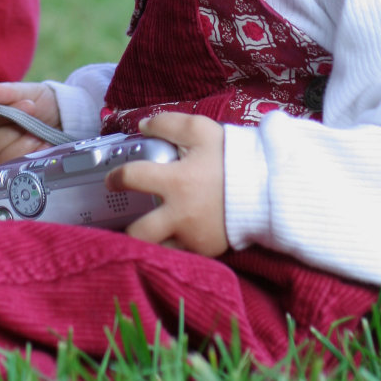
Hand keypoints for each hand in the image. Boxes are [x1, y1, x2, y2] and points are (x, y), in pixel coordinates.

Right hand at [0, 79, 60, 162]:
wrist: (68, 120)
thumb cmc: (45, 104)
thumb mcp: (30, 93)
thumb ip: (9, 92)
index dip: (9, 115)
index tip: (30, 104)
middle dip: (15, 135)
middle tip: (35, 127)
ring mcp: (9, 157)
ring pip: (2, 160)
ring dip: (24, 148)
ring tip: (40, 138)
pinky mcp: (21, 169)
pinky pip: (17, 171)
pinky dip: (32, 158)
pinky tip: (44, 148)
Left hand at [110, 112, 227, 257]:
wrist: (269, 187)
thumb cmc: (233, 157)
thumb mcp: (202, 130)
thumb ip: (169, 124)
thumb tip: (142, 127)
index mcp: (176, 182)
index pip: (132, 178)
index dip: (116, 177)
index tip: (112, 179)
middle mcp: (179, 215)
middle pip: (138, 233)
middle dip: (124, 229)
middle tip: (123, 220)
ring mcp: (193, 237)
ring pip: (157, 252)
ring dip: (147, 244)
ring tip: (144, 234)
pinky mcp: (206, 252)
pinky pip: (180, 256)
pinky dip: (171, 249)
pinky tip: (170, 238)